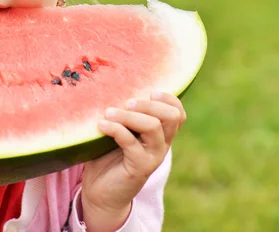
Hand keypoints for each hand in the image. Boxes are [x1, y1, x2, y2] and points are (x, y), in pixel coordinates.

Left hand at [80, 91, 186, 231]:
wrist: (102, 192)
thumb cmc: (107, 156)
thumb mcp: (117, 131)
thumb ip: (122, 114)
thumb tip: (111, 87)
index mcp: (160, 134)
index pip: (178, 113)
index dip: (168, 98)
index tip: (148, 91)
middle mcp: (161, 144)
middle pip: (171, 116)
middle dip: (149, 104)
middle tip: (126, 103)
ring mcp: (153, 157)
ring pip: (153, 127)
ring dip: (129, 116)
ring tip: (109, 112)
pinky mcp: (139, 168)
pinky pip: (131, 143)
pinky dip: (115, 129)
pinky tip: (101, 125)